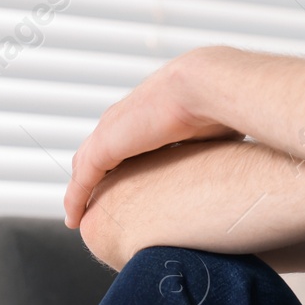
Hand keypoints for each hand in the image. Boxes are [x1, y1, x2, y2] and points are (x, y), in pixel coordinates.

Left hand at [63, 48, 240, 227]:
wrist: (208, 85)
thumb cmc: (222, 105)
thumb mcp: (213, 133)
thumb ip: (210, 149)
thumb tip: (230, 168)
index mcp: (148, 113)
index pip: (124, 140)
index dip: (120, 164)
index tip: (124, 186)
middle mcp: (124, 119)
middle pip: (96, 152)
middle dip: (92, 177)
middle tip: (94, 202)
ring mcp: (111, 130)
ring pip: (84, 166)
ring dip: (80, 191)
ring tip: (79, 215)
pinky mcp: (105, 145)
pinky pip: (83, 179)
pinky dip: (76, 198)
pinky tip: (74, 218)